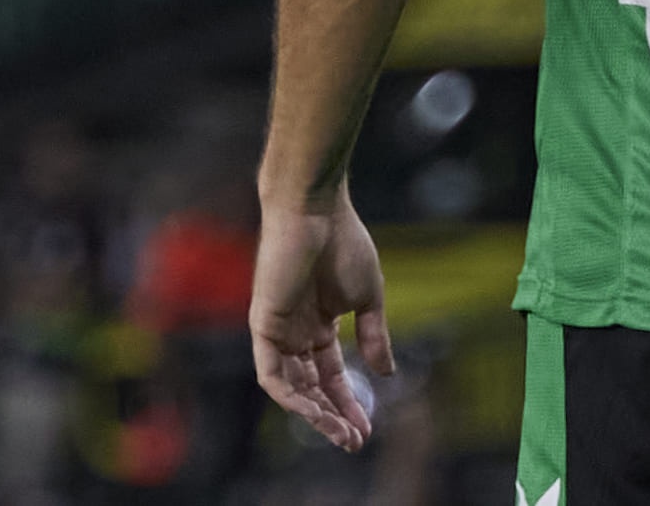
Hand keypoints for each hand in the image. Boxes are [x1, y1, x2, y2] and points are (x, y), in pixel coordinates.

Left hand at [250, 188, 394, 452]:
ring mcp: (278, 330)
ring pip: (291, 388)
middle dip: (332, 416)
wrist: (316, 210)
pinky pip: (271, 374)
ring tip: (340, 432)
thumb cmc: (344, 244)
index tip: (368, 427)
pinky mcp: (263, 325)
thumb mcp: (368, 298)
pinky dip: (290, 396)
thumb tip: (386, 373)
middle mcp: (296, 332)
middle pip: (311, 387)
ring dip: (314, 414)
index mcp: (319, 324)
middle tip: (355, 440)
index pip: (331, 374)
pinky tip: (313, 411)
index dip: (348, 401)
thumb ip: (374, 336)